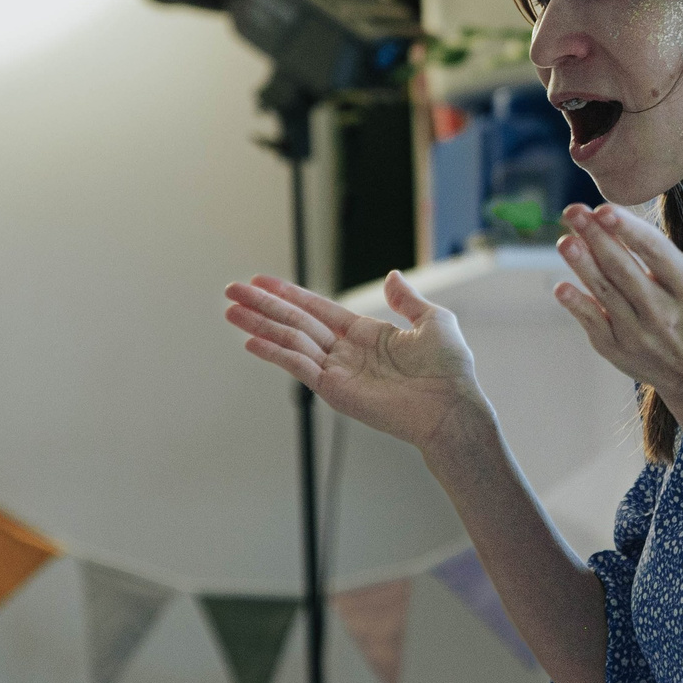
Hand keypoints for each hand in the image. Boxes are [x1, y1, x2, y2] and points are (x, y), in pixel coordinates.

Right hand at [223, 272, 487, 451]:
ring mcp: (338, 371)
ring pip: (290, 340)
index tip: (261, 281)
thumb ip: (407, 300)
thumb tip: (391, 276)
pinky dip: (275, 353)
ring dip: (260, 324)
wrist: (452, 406)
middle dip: (263, 305)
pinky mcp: (335, 390)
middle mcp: (346, 352)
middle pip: (295, 321)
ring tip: (230, 310)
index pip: (318, 309)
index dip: (290, 294)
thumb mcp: (433, 320)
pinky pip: (299, 366)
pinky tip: (251, 341)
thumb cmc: (450, 369)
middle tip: (231, 290)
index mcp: (366, 334)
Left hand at [553, 197, 682, 421]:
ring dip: (583, 267)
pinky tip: (561, 286)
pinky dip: (578, 306)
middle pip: (625, 271)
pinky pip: (594, 325)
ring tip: (565, 240)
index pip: (656, 254)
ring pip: (607, 294)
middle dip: (597, 239)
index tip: (604, 209)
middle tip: (572, 211)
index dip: (629, 231)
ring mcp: (639, 333)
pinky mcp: (618, 350)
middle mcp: (664, 312)